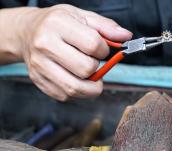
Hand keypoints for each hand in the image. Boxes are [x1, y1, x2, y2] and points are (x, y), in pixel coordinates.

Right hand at [17, 4, 131, 100]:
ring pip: (75, 88)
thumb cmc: (58, 24)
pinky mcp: (38, 80)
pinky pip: (65, 95)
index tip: (100, 50)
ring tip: (91, 77)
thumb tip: (126, 37)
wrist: (27, 32)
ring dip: (91, 87)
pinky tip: (76, 79)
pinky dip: (77, 92)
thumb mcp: (82, 16)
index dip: (104, 50)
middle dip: (97, 69)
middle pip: (85, 69)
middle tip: (93, 63)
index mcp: (58, 25)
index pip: (93, 45)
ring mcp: (39, 65)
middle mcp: (45, 45)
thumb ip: (106, 27)